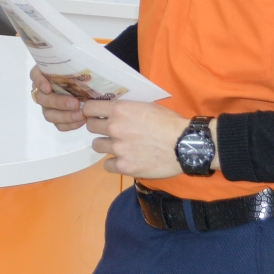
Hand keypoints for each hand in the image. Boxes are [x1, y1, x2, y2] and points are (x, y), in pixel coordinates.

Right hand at [31, 65, 87, 130]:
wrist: (87, 83)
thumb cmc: (79, 70)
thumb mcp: (75, 62)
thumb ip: (72, 60)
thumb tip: (79, 51)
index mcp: (43, 73)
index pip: (35, 75)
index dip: (40, 82)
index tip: (48, 87)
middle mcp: (42, 90)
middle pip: (43, 99)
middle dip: (59, 102)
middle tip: (75, 103)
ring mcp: (48, 106)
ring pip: (49, 115)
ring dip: (65, 116)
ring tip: (80, 114)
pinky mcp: (56, 118)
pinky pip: (58, 125)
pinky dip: (69, 124)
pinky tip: (81, 120)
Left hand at [81, 99, 218, 179]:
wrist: (184, 145)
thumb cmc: (170, 123)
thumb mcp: (146, 106)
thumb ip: (127, 109)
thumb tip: (115, 110)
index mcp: (119, 110)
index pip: (89, 108)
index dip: (91, 111)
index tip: (95, 114)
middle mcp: (114, 128)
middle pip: (90, 127)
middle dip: (98, 128)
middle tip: (111, 131)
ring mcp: (117, 149)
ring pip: (97, 146)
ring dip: (106, 145)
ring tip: (120, 146)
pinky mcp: (124, 167)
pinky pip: (108, 165)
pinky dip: (115, 163)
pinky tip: (125, 160)